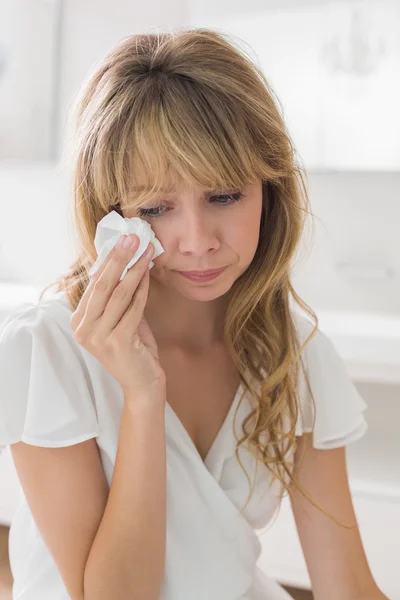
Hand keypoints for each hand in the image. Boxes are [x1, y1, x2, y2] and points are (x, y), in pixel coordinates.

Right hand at [70, 234, 165, 397]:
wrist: (142, 383)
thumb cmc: (133, 349)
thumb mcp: (121, 319)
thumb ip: (118, 296)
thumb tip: (124, 261)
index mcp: (79, 321)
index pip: (93, 284)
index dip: (108, 260)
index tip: (122, 240)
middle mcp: (83, 329)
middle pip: (102, 285)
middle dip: (119, 258)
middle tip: (132, 237)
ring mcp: (98, 337)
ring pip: (118, 294)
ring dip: (134, 269)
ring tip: (146, 250)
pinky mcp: (118, 342)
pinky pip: (133, 308)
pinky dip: (142, 288)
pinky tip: (149, 273)